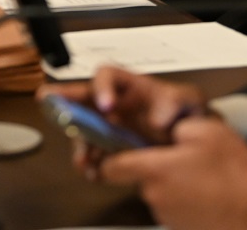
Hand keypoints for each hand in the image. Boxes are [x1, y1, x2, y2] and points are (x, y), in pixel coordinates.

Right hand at [37, 67, 207, 177]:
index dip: (102, 87)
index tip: (105, 104)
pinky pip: (94, 155)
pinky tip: (95, 172)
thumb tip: (156, 117)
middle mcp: (114, 104)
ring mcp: (110, 128)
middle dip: (65, 103)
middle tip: (52, 107)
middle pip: (82, 100)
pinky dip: (92, 166)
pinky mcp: (112, 150)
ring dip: (80, 144)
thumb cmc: (187, 114)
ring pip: (85, 131)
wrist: (194, 144)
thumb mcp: (188, 101)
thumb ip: (175, 102)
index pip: (107, 75)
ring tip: (84, 159)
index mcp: (129, 87)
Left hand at [100, 117, 246, 229]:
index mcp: (154, 170)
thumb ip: (176, 126)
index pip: (111, 167)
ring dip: (175, 186)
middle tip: (184, 160)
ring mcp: (169, 218)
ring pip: (161, 195)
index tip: (110, 152)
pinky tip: (211, 195)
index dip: (108, 158)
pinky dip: (189, 202)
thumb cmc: (236, 174)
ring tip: (205, 179)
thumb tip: (166, 130)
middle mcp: (155, 197)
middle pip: (141, 179)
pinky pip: (178, 211)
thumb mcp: (207, 131)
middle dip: (157, 168)